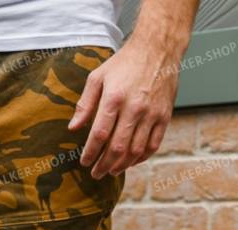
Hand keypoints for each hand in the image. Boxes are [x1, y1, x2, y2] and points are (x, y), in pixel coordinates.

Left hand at [68, 39, 180, 177]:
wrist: (158, 48)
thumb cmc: (124, 63)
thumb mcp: (97, 77)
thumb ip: (85, 104)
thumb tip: (73, 128)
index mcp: (114, 98)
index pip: (99, 134)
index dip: (90, 153)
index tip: (84, 162)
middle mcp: (134, 108)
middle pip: (117, 147)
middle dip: (104, 165)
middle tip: (96, 174)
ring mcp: (151, 114)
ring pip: (135, 151)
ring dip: (121, 166)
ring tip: (111, 171)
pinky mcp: (164, 116)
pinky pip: (153, 145)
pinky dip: (141, 158)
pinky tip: (131, 162)